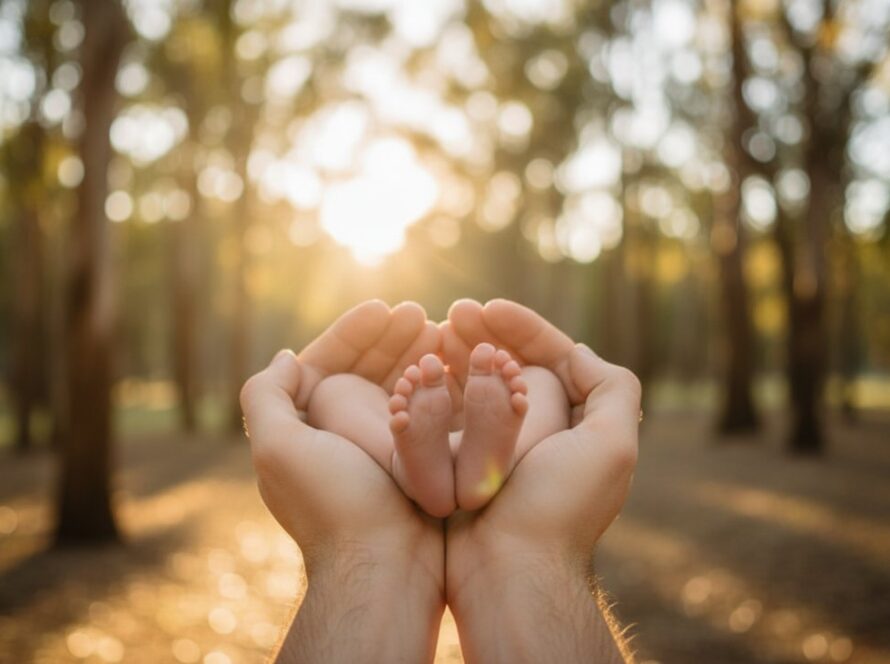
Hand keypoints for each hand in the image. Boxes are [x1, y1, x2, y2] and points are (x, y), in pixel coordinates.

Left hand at [240, 300, 444, 661]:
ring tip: (444, 332)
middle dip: (390, 339)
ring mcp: (377, 450)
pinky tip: (454, 367)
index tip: (385, 308)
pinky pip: (423, 413)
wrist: (385, 566)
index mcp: (303, 428)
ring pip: (396, 388)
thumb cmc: (333, 505)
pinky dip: (435, 387)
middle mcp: (338, 437)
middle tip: (424, 315)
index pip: (325, 363)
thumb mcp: (278, 448)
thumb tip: (286, 358)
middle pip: (363, 371)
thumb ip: (266, 396)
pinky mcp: (412, 463)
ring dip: (416, 356)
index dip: (353, 332)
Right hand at [442, 299, 640, 662]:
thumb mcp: (612, 445)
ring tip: (434, 332)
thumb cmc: (560, 507)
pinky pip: (453, 413)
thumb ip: (612, 388)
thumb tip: (577, 352)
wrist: (509, 570)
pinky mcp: (467, 462)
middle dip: (486, 334)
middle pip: (513, 364)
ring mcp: (501, 447)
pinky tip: (422, 368)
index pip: (554, 355)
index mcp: (579, 421)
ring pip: (480, 384)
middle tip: (454, 313)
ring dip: (460, 354)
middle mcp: (542, 431)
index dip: (524, 326)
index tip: (489, 307)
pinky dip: (440, 388)